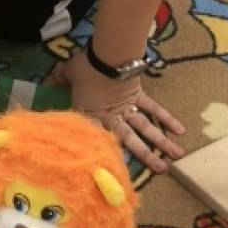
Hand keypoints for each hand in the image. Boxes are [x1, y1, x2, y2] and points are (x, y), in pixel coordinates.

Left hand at [51, 50, 184, 172]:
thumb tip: (47, 79)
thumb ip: (58, 78)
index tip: (113, 169)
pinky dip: (167, 118)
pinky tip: (180, 130)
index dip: (103, 151)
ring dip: (161, 143)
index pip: (96, 136)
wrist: (107, 55)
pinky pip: (154, 109)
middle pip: (130, 139)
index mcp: (92, 114)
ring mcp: (128, 107)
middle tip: (162, 171)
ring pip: (146, 129)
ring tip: (176, 158)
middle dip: (146, 156)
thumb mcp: (68, 72)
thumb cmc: (86, 67)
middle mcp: (112, 116)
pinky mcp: (138, 96)